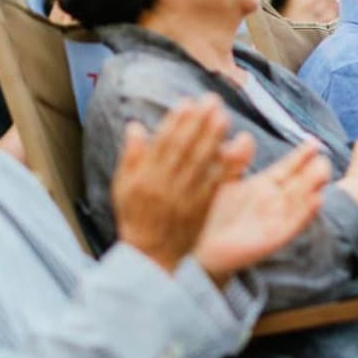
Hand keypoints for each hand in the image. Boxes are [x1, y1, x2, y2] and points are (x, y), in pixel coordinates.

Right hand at [112, 96, 242, 272]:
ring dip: (213, 139)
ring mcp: (184, 198)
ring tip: (224, 117)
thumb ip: (130, 157)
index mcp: (144, 179)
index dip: (175, 122)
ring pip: (200, 164)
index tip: (187, 102)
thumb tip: (135, 126)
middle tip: (211, 100)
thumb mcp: (122, 188)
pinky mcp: (201, 209)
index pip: (162, 145)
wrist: (152, 256)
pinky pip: (214, 184)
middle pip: (184, 149)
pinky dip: (224, 165)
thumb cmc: (136, 217)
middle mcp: (164, 187)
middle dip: (198, 123)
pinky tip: (234, 148)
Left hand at [195, 140, 327, 279]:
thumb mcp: (223, 181)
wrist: (200, 250)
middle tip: (323, 159)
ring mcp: (276, 220)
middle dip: (312, 171)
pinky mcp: (274, 239)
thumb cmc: (210, 214)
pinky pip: (294, 224)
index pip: (288, 167)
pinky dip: (306, 213)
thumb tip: (245, 136)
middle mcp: (274, 201)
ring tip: (323, 172)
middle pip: (299, 183)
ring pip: (300, 201)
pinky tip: (317, 200)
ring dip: (312, 188)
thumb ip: (234, 160)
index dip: (301, 156)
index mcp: (263, 185)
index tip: (314, 142)